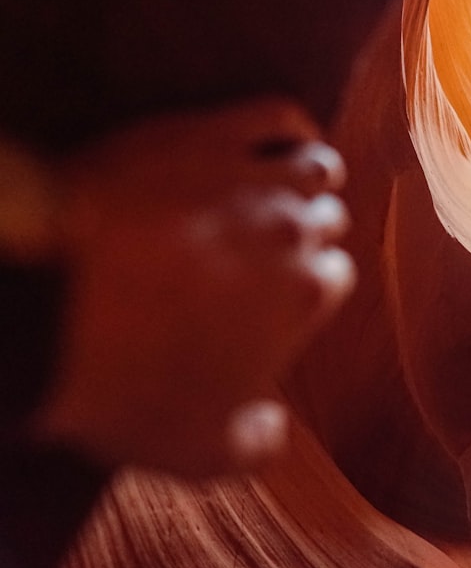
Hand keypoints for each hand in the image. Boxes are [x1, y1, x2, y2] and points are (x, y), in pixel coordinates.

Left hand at [33, 99, 354, 476]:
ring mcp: (252, 178)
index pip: (334, 277)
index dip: (308, 287)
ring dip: (312, 182)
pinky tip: (287, 141)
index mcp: (304, 296)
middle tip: (271, 247)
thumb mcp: (191, 450)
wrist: (39, 309)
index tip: (281, 295)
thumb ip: (252, 446)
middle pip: (327, 221)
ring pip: (317, 167)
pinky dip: (293, 129)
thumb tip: (272, 427)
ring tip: (288, 191)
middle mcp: (295, 230)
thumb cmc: (117, 378)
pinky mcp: (205, 135)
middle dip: (310, 235)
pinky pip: (277, 116)